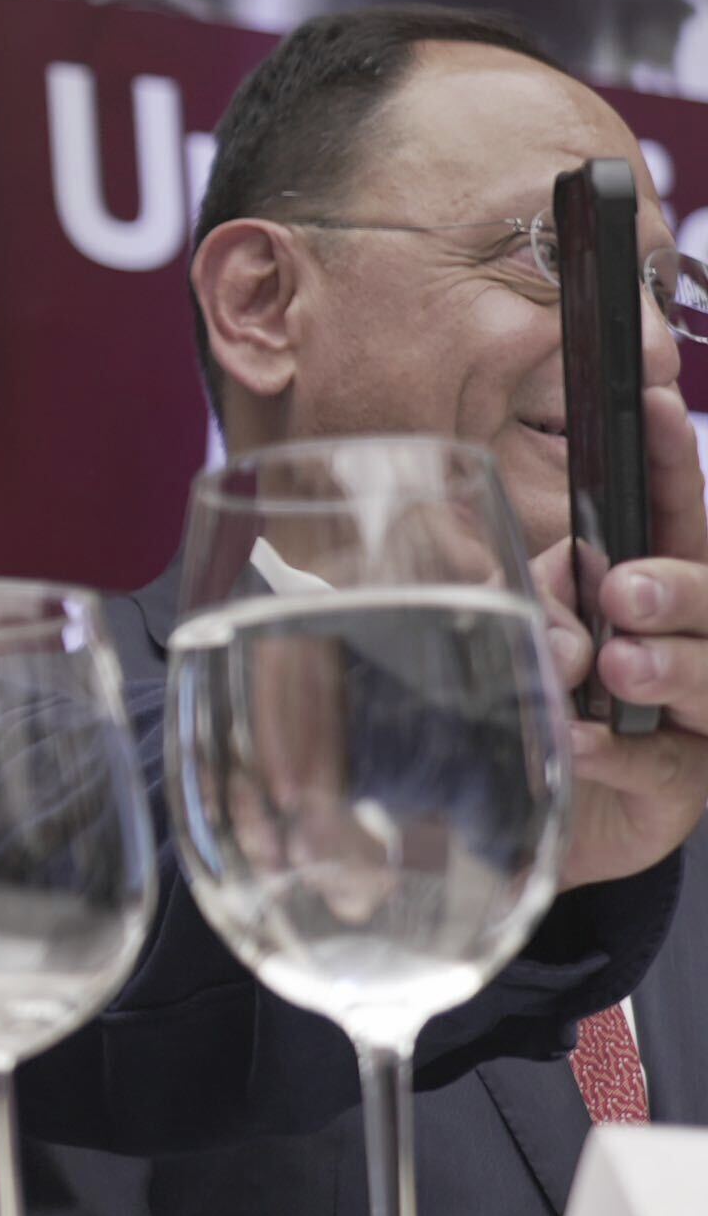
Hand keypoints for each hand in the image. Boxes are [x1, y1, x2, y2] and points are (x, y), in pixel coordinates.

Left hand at [535, 383, 707, 884]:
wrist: (538, 810)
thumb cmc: (542, 695)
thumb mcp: (525, 627)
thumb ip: (534, 600)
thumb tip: (555, 617)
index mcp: (661, 588)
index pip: (675, 514)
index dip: (669, 462)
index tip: (652, 405)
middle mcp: (699, 642)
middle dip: (677, 587)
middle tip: (625, 592)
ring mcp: (701, 718)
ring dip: (667, 666)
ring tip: (619, 667)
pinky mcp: (682, 790)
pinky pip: (661, 767)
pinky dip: (616, 753)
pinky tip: (579, 742)